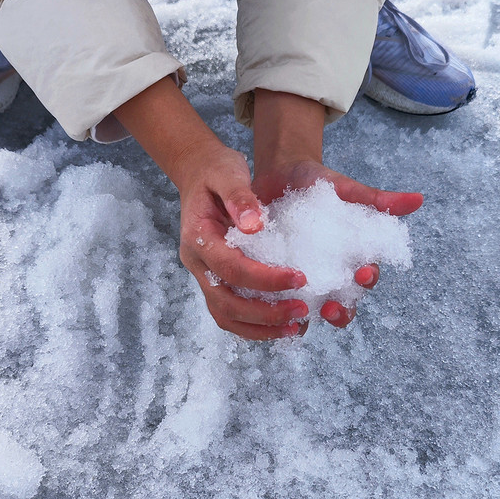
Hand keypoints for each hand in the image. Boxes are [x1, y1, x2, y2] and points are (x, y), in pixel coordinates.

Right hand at [113, 77, 308, 340]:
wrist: (200, 173)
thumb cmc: (217, 171)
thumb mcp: (228, 171)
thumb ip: (239, 196)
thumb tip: (255, 224)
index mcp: (198, 237)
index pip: (230, 267)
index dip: (264, 278)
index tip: (299, 277)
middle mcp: (197, 262)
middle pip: (226, 301)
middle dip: (265, 311)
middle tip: (302, 310)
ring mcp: (204, 274)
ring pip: (225, 315)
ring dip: (260, 327)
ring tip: (296, 326)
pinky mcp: (215, 280)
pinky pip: (231, 313)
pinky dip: (255, 325)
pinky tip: (285, 324)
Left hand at [252, 158, 422, 328]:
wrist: (278, 174)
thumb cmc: (317, 182)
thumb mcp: (346, 189)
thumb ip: (378, 200)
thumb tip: (419, 199)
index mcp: (352, 257)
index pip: (366, 278)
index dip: (367, 280)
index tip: (363, 272)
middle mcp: (330, 273)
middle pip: (343, 304)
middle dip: (341, 311)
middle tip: (331, 308)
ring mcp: (302, 278)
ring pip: (310, 310)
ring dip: (309, 318)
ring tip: (302, 315)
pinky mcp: (274, 278)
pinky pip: (277, 302)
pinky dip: (276, 309)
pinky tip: (270, 308)